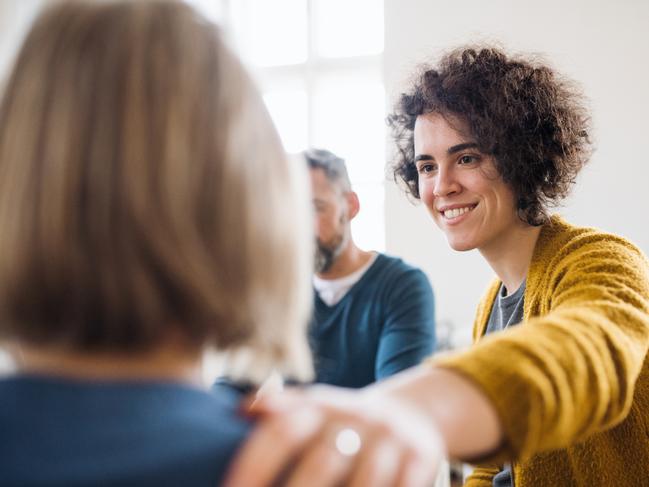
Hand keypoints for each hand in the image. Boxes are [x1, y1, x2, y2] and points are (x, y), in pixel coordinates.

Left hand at [223, 384, 445, 486]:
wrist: (408, 413)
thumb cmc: (343, 422)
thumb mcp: (314, 408)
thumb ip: (279, 410)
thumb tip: (238, 410)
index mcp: (320, 405)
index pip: (281, 431)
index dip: (254, 465)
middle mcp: (355, 416)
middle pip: (322, 462)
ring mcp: (390, 437)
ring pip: (365, 484)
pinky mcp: (422, 456)